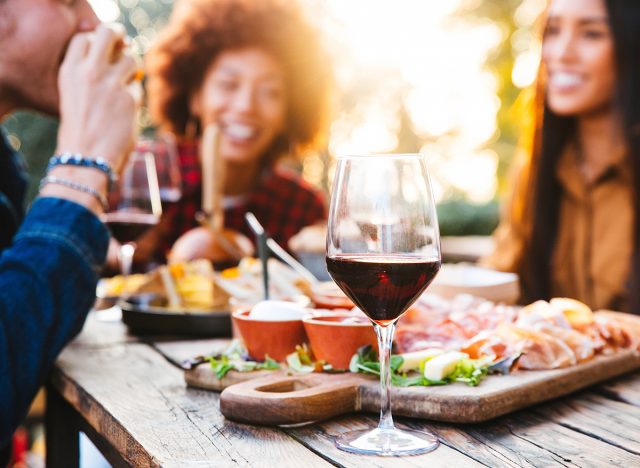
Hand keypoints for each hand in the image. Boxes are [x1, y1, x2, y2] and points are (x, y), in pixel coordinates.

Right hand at [56, 24, 139, 171]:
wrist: (85, 158)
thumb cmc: (81, 129)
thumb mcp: (76, 95)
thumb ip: (93, 74)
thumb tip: (122, 54)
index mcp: (69, 71)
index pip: (85, 37)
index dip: (97, 42)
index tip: (104, 53)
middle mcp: (89, 72)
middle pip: (109, 33)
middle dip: (120, 39)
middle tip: (124, 51)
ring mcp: (110, 84)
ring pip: (131, 60)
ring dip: (132, 71)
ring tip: (124, 88)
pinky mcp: (129, 98)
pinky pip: (137, 88)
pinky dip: (134, 97)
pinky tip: (125, 113)